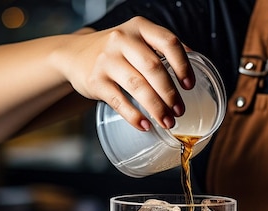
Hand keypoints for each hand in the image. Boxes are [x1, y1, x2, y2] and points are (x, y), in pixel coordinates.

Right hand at [57, 17, 194, 130]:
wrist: (75, 54)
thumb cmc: (117, 51)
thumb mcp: (138, 39)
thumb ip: (162, 50)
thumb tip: (192, 71)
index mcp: (140, 28)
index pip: (168, 42)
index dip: (182, 65)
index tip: (189, 85)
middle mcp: (122, 39)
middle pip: (153, 68)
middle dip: (170, 94)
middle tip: (179, 111)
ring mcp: (107, 60)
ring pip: (137, 86)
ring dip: (156, 108)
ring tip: (167, 122)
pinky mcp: (95, 80)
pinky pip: (118, 101)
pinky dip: (134, 116)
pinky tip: (145, 125)